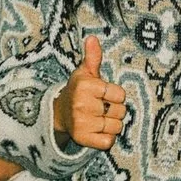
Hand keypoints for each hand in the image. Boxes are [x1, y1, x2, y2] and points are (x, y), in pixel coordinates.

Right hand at [53, 36, 127, 152]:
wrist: (59, 113)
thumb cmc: (78, 90)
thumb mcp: (85, 72)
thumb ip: (93, 57)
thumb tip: (93, 38)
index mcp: (86, 86)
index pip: (120, 95)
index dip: (115, 95)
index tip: (104, 94)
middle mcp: (82, 105)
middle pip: (120, 112)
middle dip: (115, 110)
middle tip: (102, 107)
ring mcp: (82, 123)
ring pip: (116, 127)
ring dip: (112, 124)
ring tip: (99, 118)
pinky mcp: (82, 139)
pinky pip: (108, 142)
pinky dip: (107, 138)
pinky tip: (98, 130)